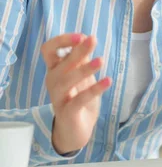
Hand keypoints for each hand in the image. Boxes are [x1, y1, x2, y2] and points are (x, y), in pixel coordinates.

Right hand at [41, 33, 111, 153]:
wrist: (76, 130)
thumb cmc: (78, 97)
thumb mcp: (81, 75)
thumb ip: (81, 59)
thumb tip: (87, 38)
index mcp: (55, 70)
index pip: (48, 49)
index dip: (62, 40)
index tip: (81, 36)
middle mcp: (53, 82)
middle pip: (61, 63)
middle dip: (77, 51)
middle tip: (93, 40)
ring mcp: (58, 98)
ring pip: (67, 81)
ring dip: (84, 69)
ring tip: (101, 61)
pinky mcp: (67, 112)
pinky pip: (79, 100)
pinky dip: (94, 89)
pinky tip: (108, 81)